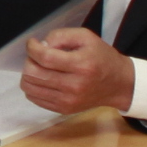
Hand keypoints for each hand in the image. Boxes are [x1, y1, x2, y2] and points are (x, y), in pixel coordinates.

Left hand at [20, 26, 136, 116]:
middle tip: (37, 56)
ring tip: (39, 67)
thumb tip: (41, 45)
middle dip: (29, 60)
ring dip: (29, 74)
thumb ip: (61, 36)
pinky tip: (44, 79)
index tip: (32, 43)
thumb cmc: (101, 57)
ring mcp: (68, 101)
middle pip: (33, 74)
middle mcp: (74, 86)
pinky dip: (34, 87)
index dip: (32, 48)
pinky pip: (35, 99)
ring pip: (30, 88)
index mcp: (81, 65)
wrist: (118, 84)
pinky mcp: (64, 110)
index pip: (45, 58)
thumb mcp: (86, 37)